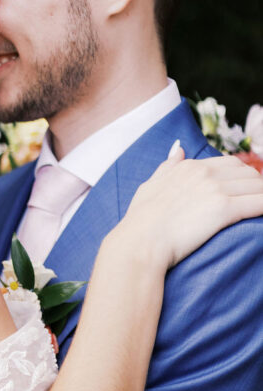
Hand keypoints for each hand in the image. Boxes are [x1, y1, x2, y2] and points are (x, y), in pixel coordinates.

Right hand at [118, 144, 262, 268]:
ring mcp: (215, 189)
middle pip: (247, 173)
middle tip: (254, 202)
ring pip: (256, 187)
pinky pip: (258, 203)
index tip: (242, 191)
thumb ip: (167, 167)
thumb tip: (178, 149)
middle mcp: (205, 173)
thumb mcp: (150, 186)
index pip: (230, 164)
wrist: (139, 242)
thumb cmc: (140, 221)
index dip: (240, 178)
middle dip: (255, 187)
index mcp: (190, 167)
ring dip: (261, 196)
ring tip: (259, 207)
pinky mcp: (224, 209)